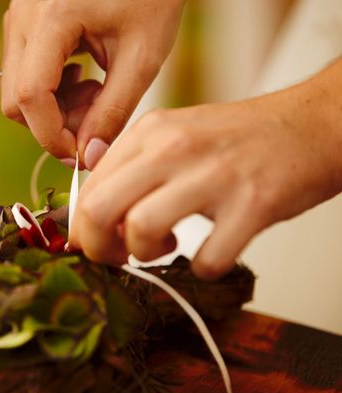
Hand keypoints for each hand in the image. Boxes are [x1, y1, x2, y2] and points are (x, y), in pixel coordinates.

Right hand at [0, 0, 198, 167]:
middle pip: (17, 102)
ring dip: (56, 112)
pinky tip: (85, 83)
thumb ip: (112, 114)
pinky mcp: (22, 33)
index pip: (31, 96)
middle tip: (96, 118)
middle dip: (54, 125)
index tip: (81, 156)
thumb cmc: (149, 5)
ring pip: (18, 97)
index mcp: (51, 19)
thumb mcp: (140, 65)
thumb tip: (89, 159)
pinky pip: (24, 84)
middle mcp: (22, 19)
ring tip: (96, 95)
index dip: (52, 135)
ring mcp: (17, 24)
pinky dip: (53, 98)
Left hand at [69, 59, 341, 278]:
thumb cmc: (238, 139)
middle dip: (98, 248)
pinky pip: (207, 259)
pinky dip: (204, 267)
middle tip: (118, 255)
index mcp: (150, 132)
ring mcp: (214, 175)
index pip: (88, 188)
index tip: (96, 243)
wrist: (311, 125)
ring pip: (140, 229)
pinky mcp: (253, 204)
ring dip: (145, 255)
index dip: (82, 228)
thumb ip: (130, 166)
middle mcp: (174, 148)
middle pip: (99, 209)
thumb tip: (88, 204)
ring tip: (167, 245)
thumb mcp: (174, 134)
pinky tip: (212, 253)